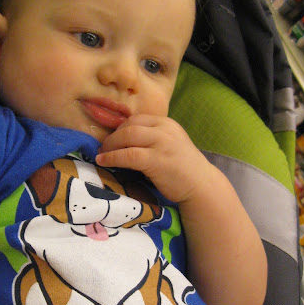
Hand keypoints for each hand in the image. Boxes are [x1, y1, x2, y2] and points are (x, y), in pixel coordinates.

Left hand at [96, 114, 211, 204]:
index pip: (137, 119)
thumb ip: (152, 139)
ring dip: (110, 146)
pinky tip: (104, 161)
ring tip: (101, 154)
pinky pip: (128, 155)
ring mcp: (162, 144)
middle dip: (112, 136)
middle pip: (129, 126)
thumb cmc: (183, 169)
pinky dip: (112, 157)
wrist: (202, 186)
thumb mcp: (169, 145)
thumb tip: (123, 141)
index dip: (119, 127)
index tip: (110, 138)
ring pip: (127, 137)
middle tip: (102, 147)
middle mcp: (164, 130)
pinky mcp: (157, 160)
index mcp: (167, 123)